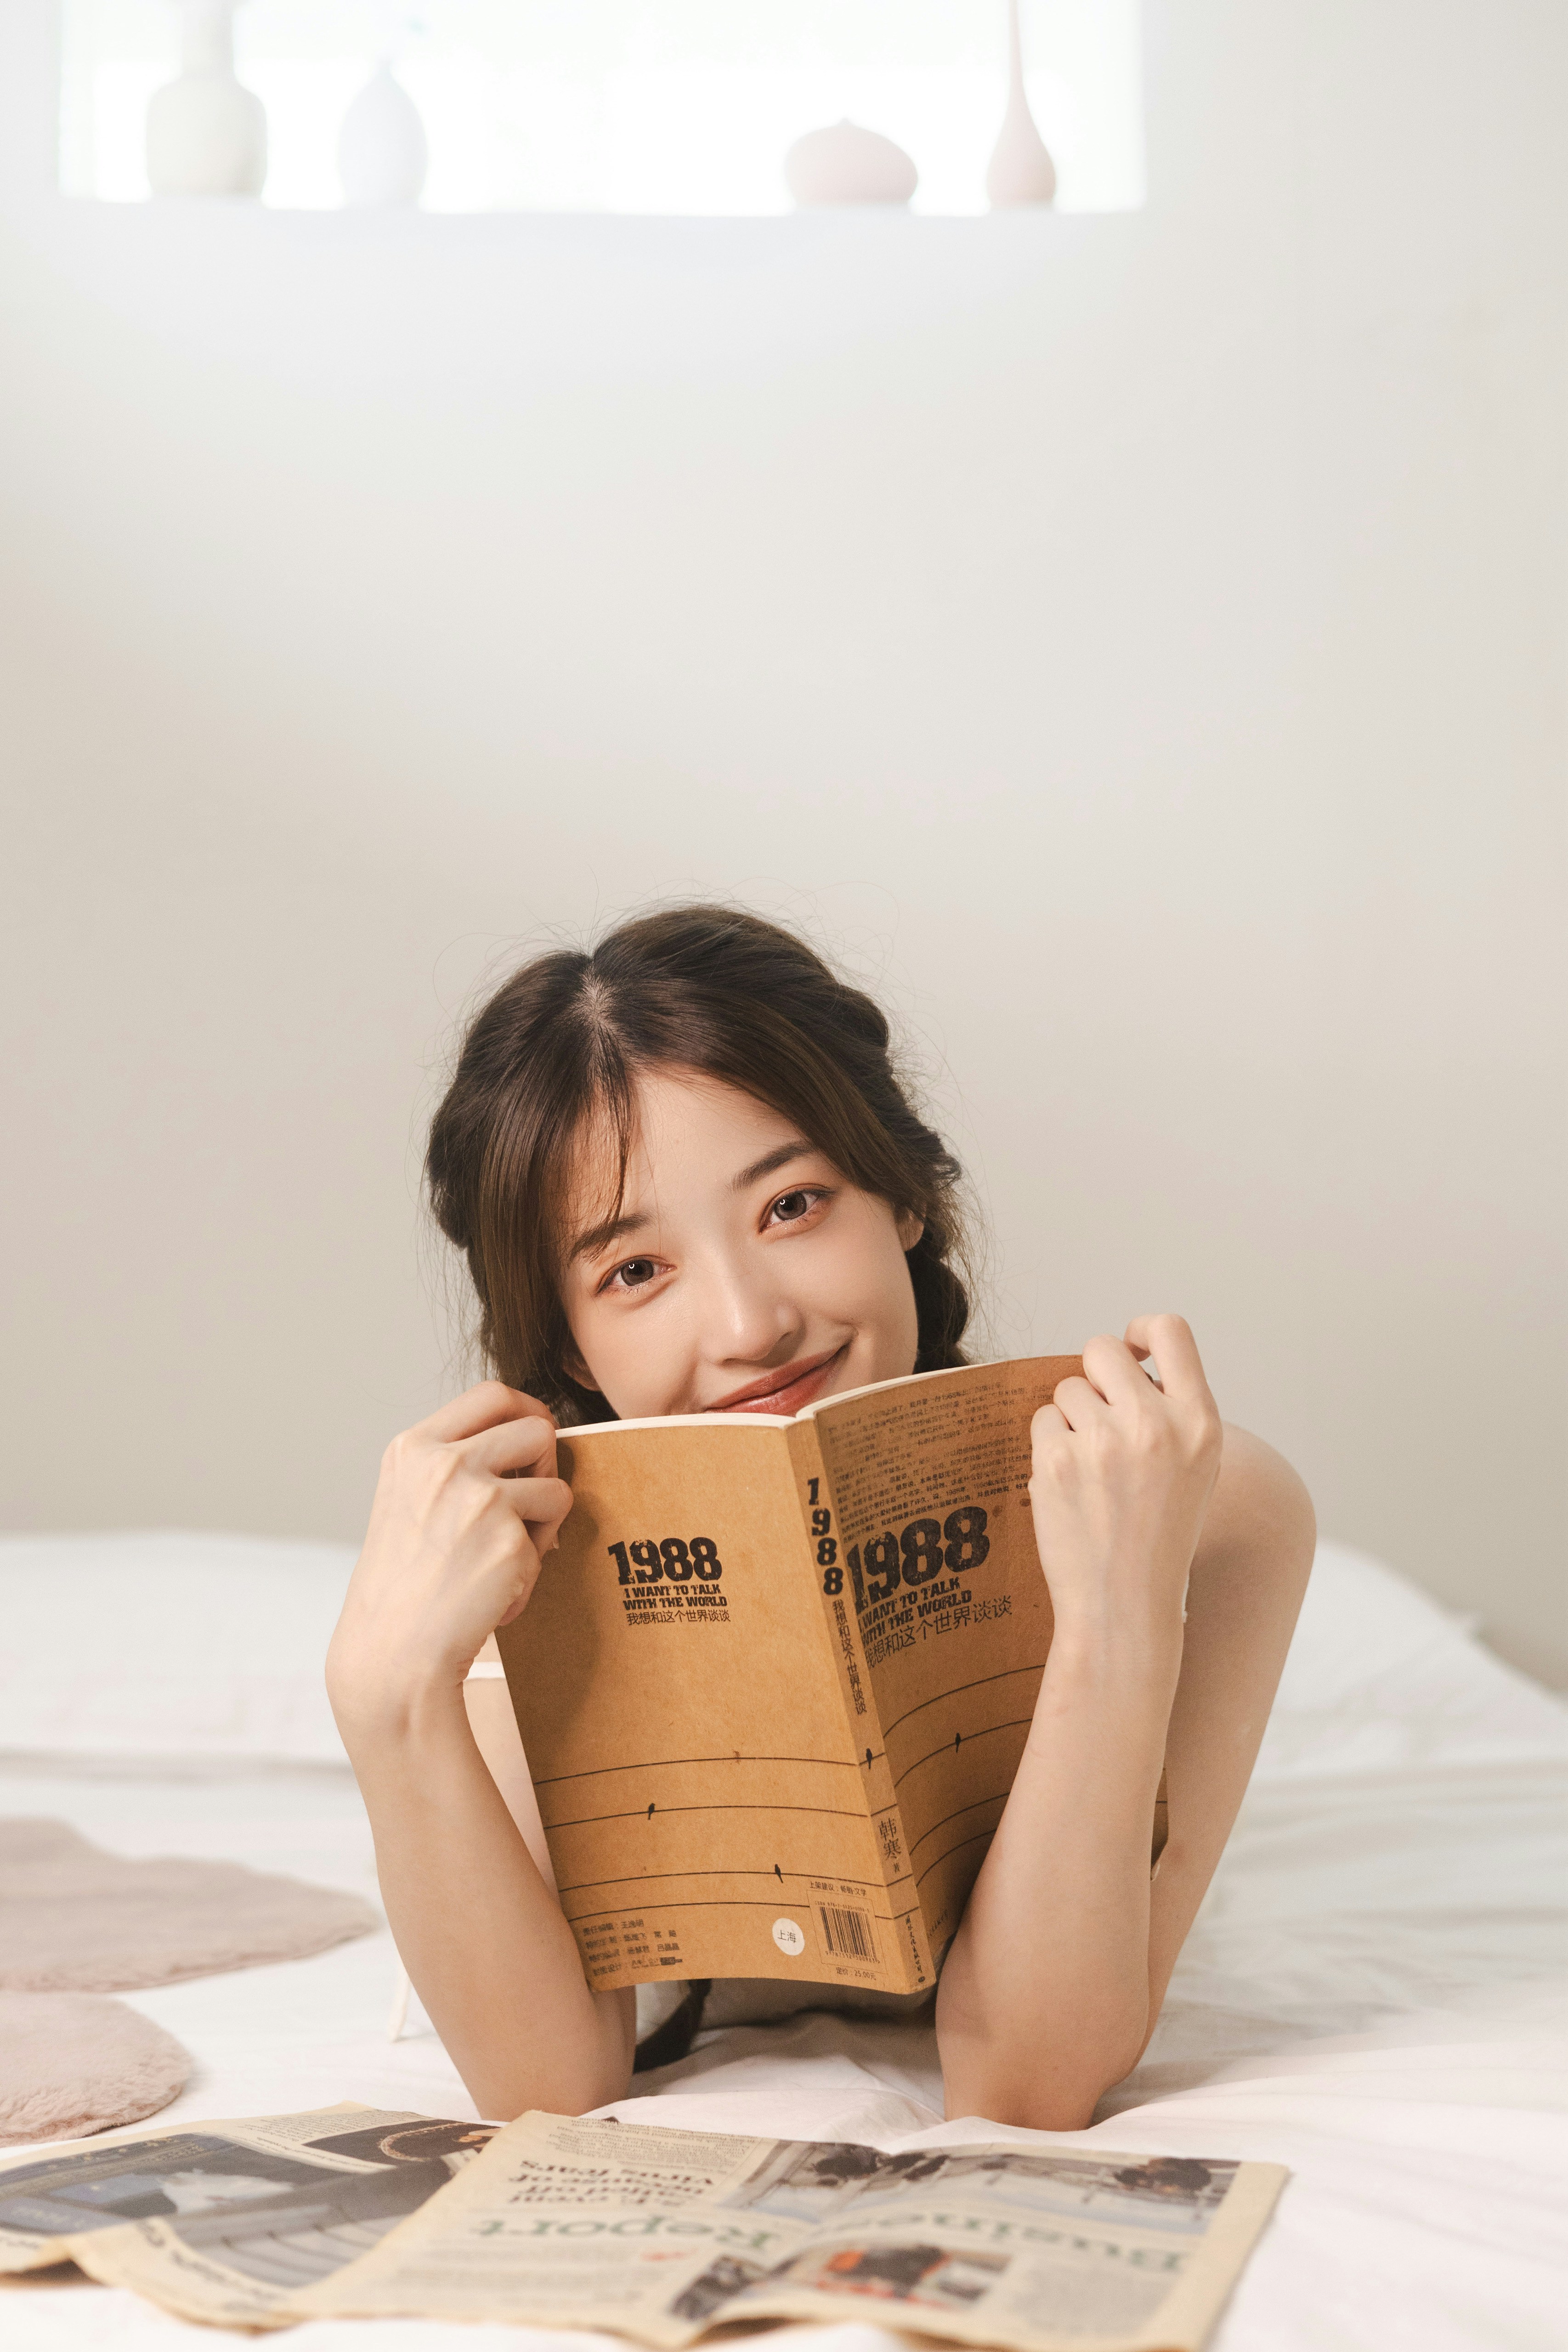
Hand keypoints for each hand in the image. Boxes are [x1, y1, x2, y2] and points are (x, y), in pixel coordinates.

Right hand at [327, 1382, 572, 1735]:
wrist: (391, 1653)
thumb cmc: (404, 1587)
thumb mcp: (410, 1501)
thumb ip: (455, 1465)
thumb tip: (529, 1439)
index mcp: (414, 1447)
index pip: (492, 1394)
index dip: (527, 1411)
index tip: (533, 1443)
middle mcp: (445, 1462)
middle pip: (537, 1427)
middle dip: (547, 1465)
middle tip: (530, 1506)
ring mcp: (479, 1498)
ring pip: (556, 1486)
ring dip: (542, 1526)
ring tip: (501, 1562)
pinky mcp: (509, 1539)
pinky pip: (551, 1541)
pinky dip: (531, 1572)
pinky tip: (494, 1596)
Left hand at [1029, 1316, 1221, 1647]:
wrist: (1125, 1604)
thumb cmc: (1161, 1536)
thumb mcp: (1197, 1468)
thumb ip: (1172, 1412)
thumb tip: (1127, 1364)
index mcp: (1200, 1423)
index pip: (1172, 1330)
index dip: (1142, 1330)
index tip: (1132, 1349)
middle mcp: (1155, 1426)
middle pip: (1103, 1349)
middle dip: (1095, 1376)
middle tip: (1100, 1417)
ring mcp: (1103, 1442)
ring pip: (1067, 1389)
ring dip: (1072, 1418)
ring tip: (1093, 1469)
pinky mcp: (1057, 1462)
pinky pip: (1042, 1421)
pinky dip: (1050, 1445)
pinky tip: (1071, 1485)